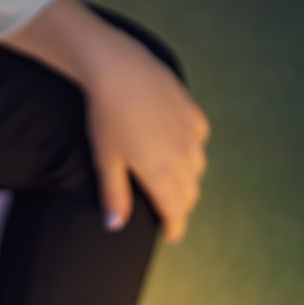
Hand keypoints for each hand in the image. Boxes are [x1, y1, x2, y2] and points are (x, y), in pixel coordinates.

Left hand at [84, 34, 209, 241]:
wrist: (119, 68)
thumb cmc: (106, 116)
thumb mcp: (105, 159)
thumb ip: (114, 194)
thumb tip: (115, 227)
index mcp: (161, 173)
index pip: (175, 211)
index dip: (174, 227)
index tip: (170, 236)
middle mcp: (183, 156)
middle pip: (189, 193)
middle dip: (180, 205)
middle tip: (168, 212)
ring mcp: (191, 133)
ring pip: (197, 168)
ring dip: (186, 180)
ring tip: (171, 183)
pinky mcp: (193, 112)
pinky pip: (197, 141)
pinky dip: (190, 151)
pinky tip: (177, 148)